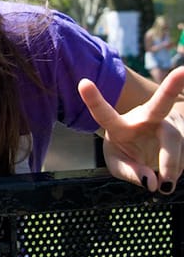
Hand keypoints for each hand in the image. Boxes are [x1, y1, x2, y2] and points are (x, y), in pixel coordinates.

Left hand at [78, 67, 183, 193]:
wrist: (148, 150)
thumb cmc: (126, 153)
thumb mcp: (119, 165)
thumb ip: (130, 173)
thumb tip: (151, 182)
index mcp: (120, 125)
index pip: (104, 114)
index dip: (93, 100)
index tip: (83, 82)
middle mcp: (146, 117)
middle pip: (159, 105)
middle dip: (171, 87)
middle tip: (183, 71)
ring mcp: (170, 121)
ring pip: (176, 141)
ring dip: (172, 166)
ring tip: (165, 185)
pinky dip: (179, 169)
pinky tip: (171, 173)